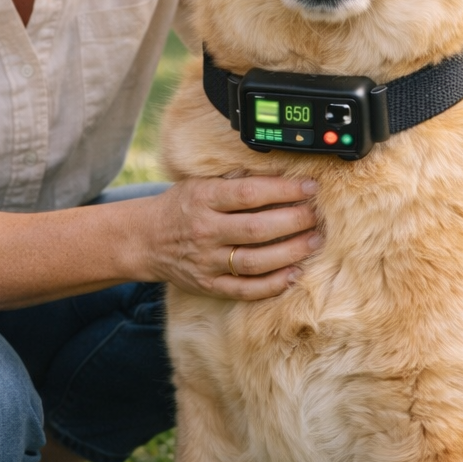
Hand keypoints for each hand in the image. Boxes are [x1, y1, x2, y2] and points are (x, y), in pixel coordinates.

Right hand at [146, 176, 320, 300]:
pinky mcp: (209, 285)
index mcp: (203, 199)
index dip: (284, 190)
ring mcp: (207, 261)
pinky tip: (294, 273)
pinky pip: (246, 289)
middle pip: (257, 229)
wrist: (146, 239)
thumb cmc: (180, 206)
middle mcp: (205, 231)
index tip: (309, 187)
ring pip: (256, 261)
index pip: (249, 194)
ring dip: (291, 252)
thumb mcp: (199, 183)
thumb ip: (234, 179)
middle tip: (316, 215)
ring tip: (314, 241)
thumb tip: (276, 172)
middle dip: (294, 221)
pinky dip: (273, 284)